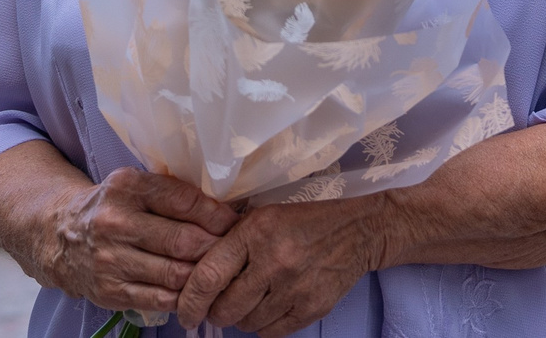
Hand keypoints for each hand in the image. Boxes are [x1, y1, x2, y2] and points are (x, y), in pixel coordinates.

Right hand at [0, 151, 235, 319]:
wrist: (59, 235)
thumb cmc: (112, 206)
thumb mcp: (136, 185)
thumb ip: (174, 193)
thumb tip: (227, 209)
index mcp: (126, 188)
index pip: (184, 201)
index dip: (216, 214)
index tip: (236, 221)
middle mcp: (114, 223)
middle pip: (182, 241)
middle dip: (215, 247)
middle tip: (235, 249)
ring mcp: (109, 260)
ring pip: (173, 274)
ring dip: (203, 274)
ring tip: (221, 270)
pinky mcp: (108, 290)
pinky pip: (157, 298)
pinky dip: (182, 297)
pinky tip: (196, 290)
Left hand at [175, 195, 387, 337]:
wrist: (360, 230)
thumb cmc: (304, 223)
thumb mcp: (264, 218)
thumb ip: (230, 243)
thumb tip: (192, 280)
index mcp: (257, 231)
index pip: (208, 277)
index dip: (189, 302)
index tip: (185, 313)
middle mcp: (275, 260)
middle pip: (225, 309)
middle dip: (217, 312)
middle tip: (223, 304)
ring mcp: (296, 286)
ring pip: (247, 324)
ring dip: (244, 317)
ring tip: (258, 298)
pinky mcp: (313, 307)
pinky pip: (270, 333)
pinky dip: (266, 325)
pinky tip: (275, 305)